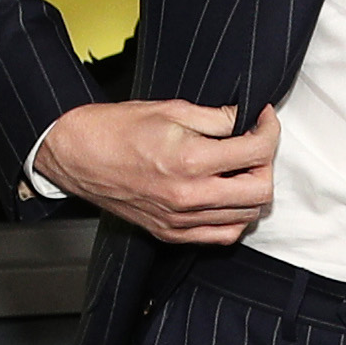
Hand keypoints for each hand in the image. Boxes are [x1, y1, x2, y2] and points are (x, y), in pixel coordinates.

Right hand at [36, 98, 279, 244]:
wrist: (77, 156)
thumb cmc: (115, 129)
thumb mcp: (171, 109)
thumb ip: (216, 117)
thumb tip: (246, 120)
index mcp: (190, 160)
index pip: (256, 151)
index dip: (268, 129)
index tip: (263, 118)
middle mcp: (189, 196)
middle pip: (260, 190)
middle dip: (265, 162)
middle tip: (254, 143)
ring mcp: (180, 220)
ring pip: (246, 216)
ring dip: (252, 189)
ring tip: (239, 167)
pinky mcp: (171, 233)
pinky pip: (222, 235)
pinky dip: (235, 217)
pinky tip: (226, 195)